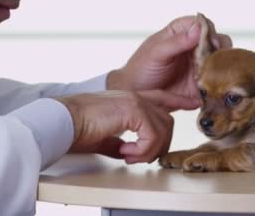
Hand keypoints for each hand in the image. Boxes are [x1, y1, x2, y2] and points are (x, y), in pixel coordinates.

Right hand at [58, 90, 196, 163]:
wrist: (63, 122)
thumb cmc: (77, 128)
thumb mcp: (104, 137)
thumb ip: (119, 141)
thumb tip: (126, 150)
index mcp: (130, 99)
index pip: (163, 99)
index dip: (178, 102)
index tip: (191, 104)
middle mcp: (136, 96)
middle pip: (167, 120)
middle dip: (160, 144)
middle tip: (139, 157)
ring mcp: (136, 101)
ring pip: (163, 129)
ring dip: (150, 150)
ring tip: (130, 156)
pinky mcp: (133, 110)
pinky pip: (152, 135)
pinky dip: (143, 149)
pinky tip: (126, 152)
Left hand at [107, 15, 231, 98]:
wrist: (135, 96)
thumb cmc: (140, 70)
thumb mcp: (156, 53)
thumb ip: (177, 42)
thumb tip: (198, 29)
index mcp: (180, 33)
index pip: (202, 24)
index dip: (209, 30)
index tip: (212, 41)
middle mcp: (193, 47)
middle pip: (216, 41)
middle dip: (221, 48)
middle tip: (218, 58)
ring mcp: (198, 66)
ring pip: (220, 61)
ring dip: (223, 66)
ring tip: (219, 73)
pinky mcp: (201, 84)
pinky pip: (217, 82)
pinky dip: (221, 83)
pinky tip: (219, 87)